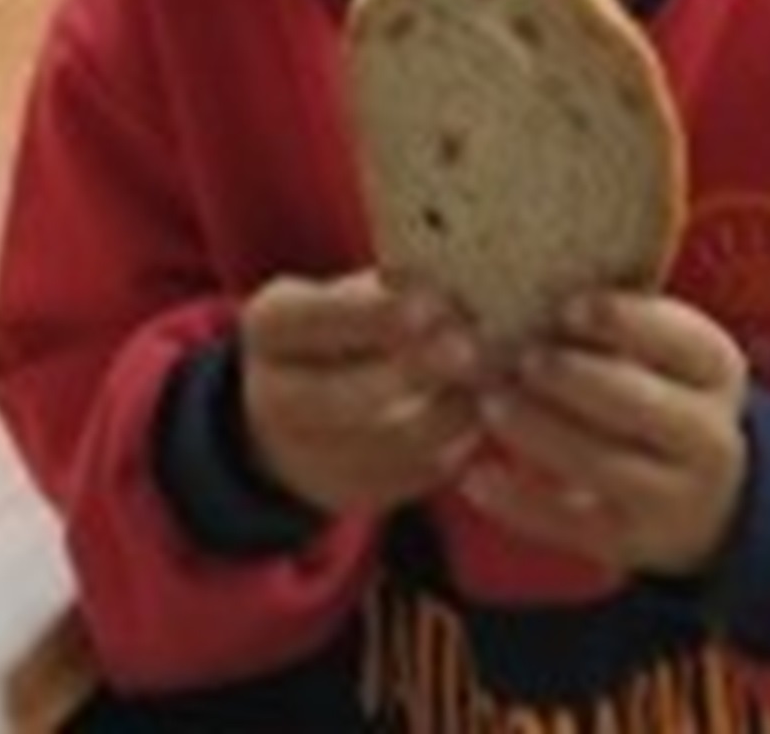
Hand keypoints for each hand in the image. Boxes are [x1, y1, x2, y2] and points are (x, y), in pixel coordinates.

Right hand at [234, 272, 483, 522]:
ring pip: (395, 443)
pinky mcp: (363, 494)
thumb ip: (391, 286)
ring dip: (454, 409)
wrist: (298, 418)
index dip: (375, 316)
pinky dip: (463, 440)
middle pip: (348, 396)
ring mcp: (316, 458)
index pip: (316, 320)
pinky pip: (422, 472)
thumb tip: (464, 274)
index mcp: (270, 328)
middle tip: (474, 349)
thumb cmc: (343, 329)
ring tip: (499, 373)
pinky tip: (493, 407)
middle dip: (417, 372)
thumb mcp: (343, 293)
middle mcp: (278, 400)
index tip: (431, 303)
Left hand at [463, 290, 753, 583]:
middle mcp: (707, 436)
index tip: (568, 306)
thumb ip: (619, 323)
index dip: (626, 321)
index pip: (681, 340)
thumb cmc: (664, 394)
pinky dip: (518, 502)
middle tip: (522, 357)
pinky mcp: (630, 542)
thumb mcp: (667, 355)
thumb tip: (534, 279)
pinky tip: (474, 476)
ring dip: (541, 433)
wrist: (713, 500)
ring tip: (491, 403)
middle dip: (576, 379)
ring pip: (603, 465)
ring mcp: (672, 497)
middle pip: (642, 405)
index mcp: (715, 371)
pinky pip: (569, 525)